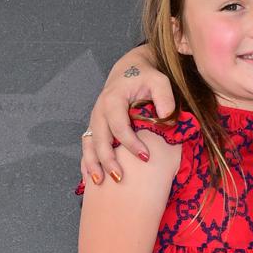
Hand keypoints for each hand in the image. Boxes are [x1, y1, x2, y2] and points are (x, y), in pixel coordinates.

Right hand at [82, 47, 173, 186]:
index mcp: (113, 100)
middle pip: (100, 139)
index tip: (146, 157)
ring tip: (98, 182)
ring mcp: (95, 120)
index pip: (119, 125)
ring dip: (92, 164)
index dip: (131, 143)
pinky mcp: (94, 127)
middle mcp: (99, 111)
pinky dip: (86, 163)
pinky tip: (89, 180)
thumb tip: (166, 117)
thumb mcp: (158, 80)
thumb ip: (164, 96)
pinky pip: (87, 146)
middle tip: (120, 177)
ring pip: (88, 144)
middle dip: (107, 159)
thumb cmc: (145, 77)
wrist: (129, 70)